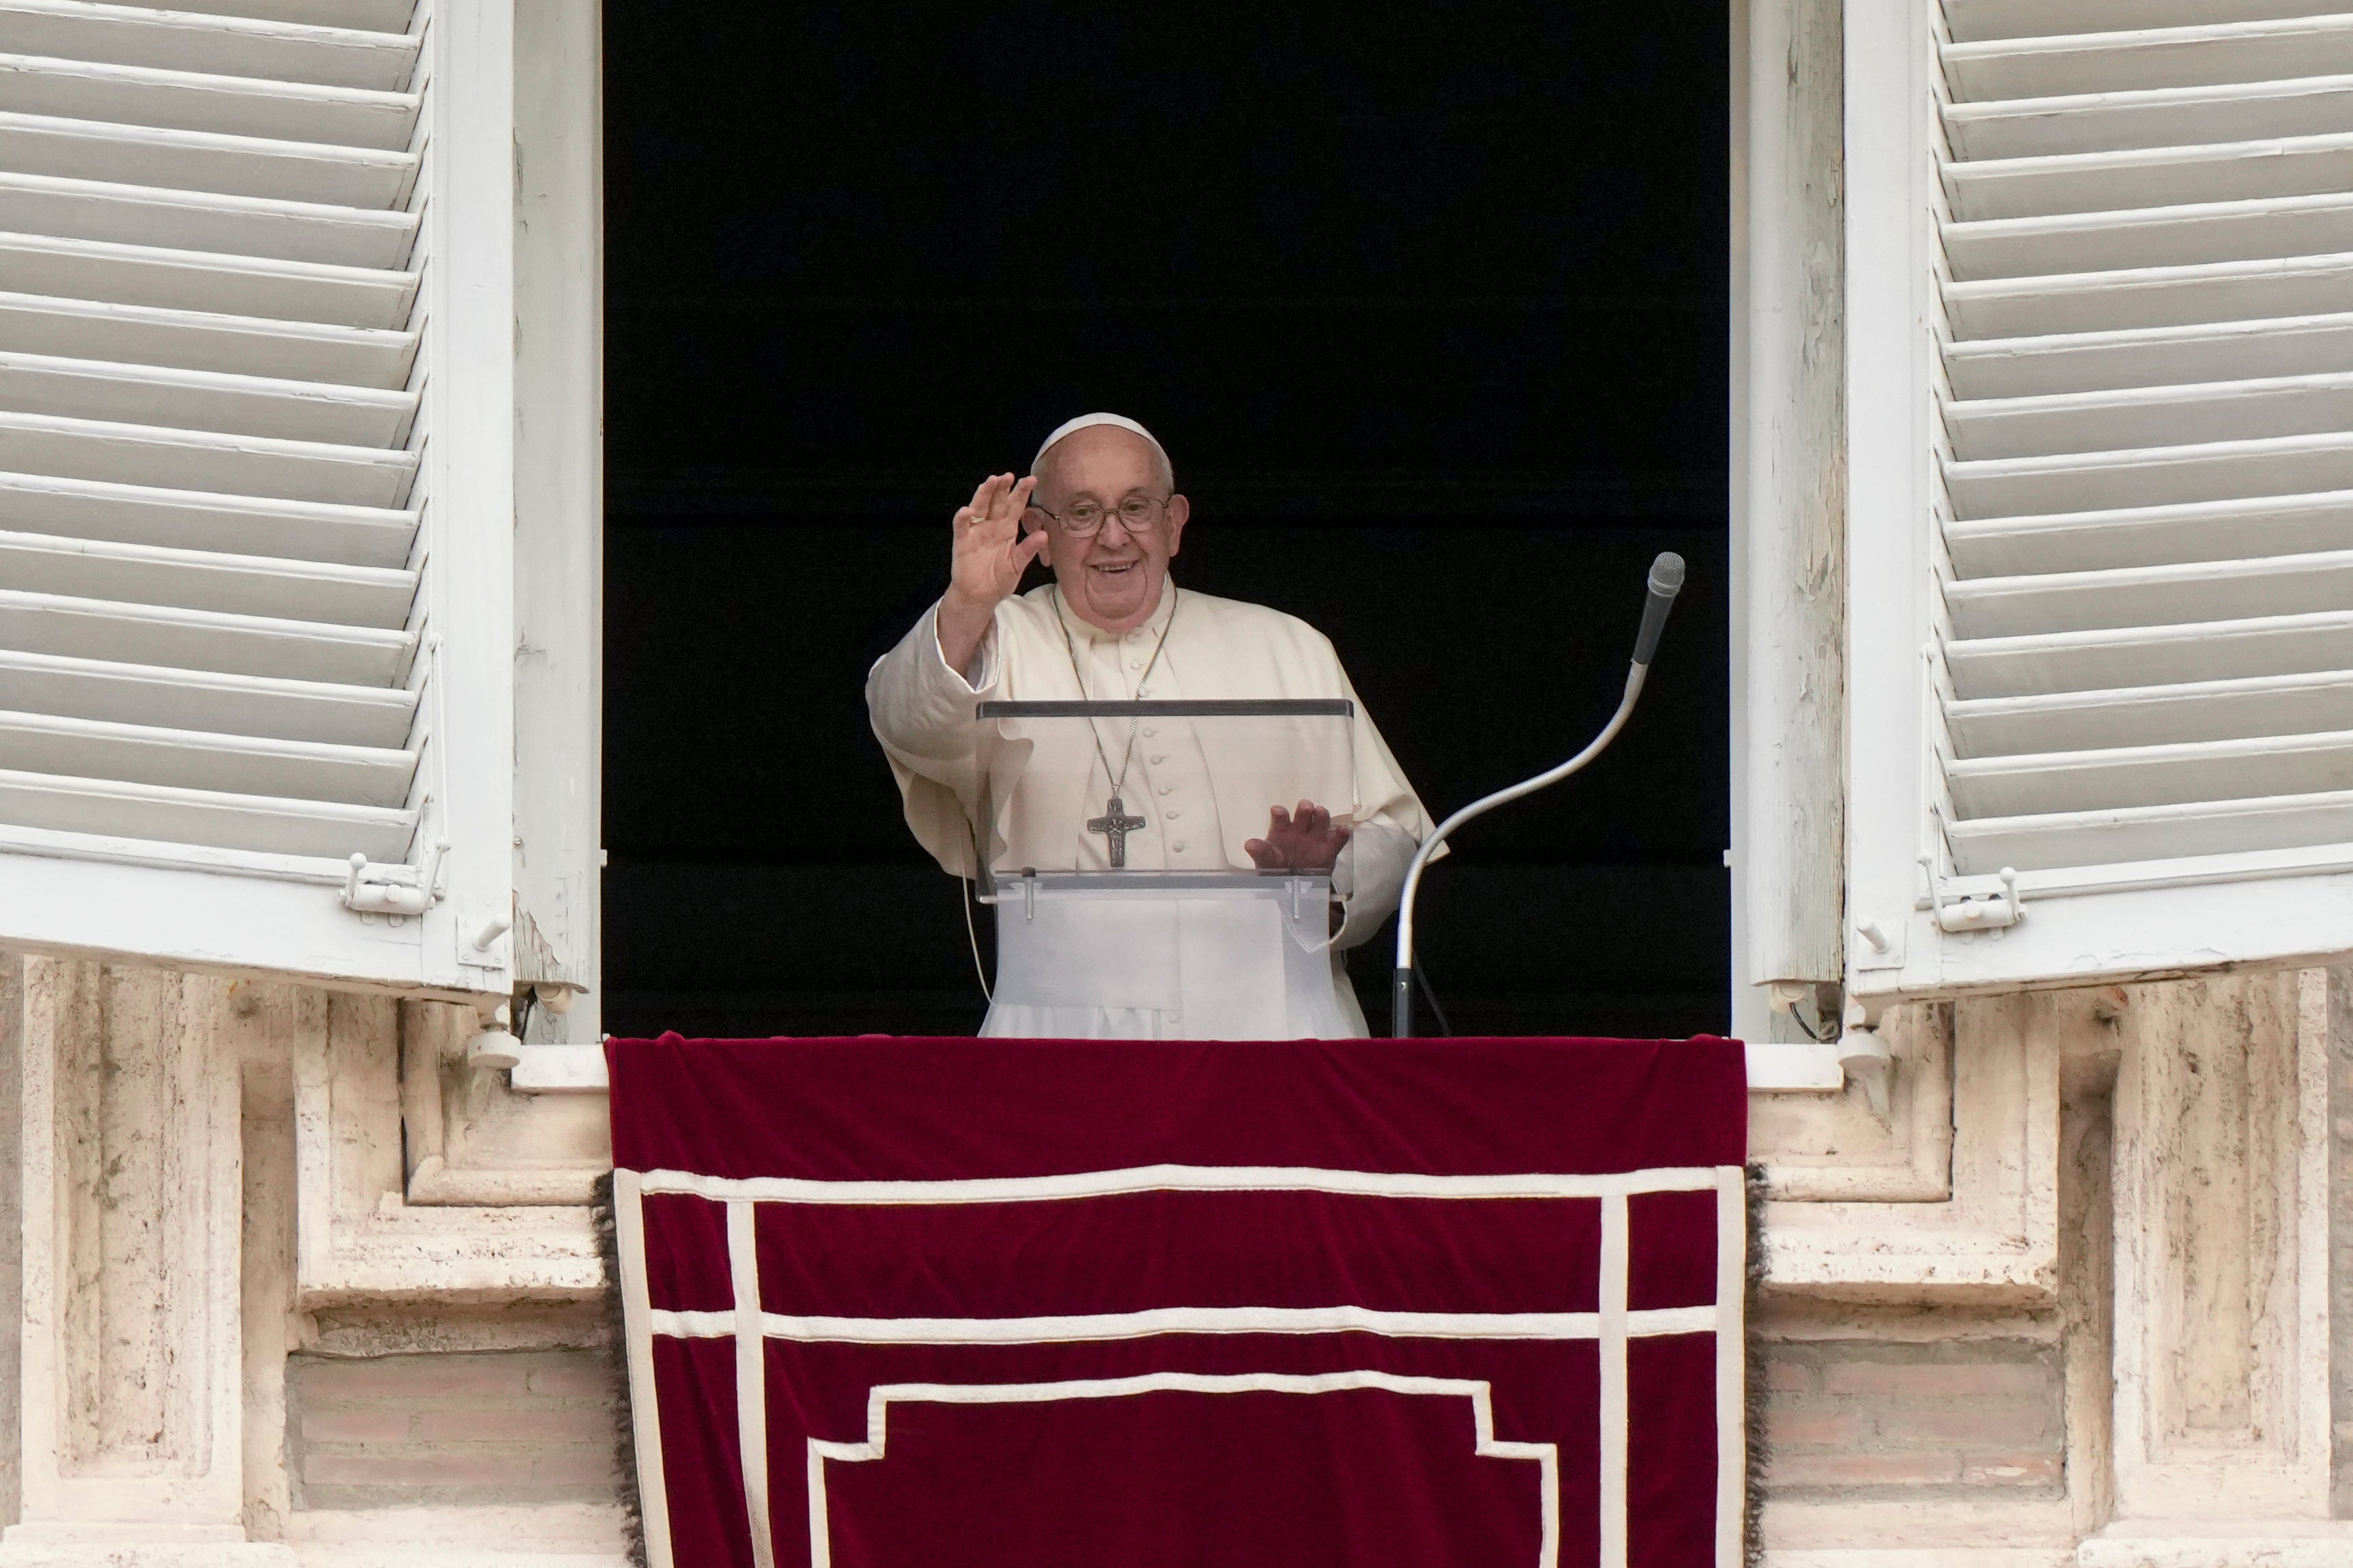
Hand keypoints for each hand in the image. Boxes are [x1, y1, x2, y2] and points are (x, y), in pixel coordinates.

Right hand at [938, 473, 1046, 673]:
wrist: (981, 597)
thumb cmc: (999, 579)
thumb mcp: (1017, 565)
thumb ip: (1028, 550)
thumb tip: (1044, 535)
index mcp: (1007, 529)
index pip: (1016, 506)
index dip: (1022, 493)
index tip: (1032, 479)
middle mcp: (992, 525)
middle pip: (997, 502)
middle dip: (1002, 488)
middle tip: (1009, 476)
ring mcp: (976, 531)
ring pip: (980, 507)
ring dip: (984, 494)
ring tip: (991, 481)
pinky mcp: (962, 542)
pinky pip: (962, 527)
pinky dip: (963, 518)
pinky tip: (967, 510)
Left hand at [1245, 800, 1350, 872]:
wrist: (1295, 888)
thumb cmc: (1277, 869)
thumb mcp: (1266, 863)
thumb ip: (1261, 853)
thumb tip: (1249, 844)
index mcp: (1282, 830)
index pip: (1280, 817)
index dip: (1280, 813)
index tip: (1278, 811)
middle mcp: (1299, 829)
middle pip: (1304, 814)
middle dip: (1304, 808)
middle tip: (1305, 807)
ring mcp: (1315, 838)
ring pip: (1321, 821)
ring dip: (1321, 815)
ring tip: (1320, 813)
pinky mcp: (1329, 849)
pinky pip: (1337, 839)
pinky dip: (1341, 834)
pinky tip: (1342, 831)